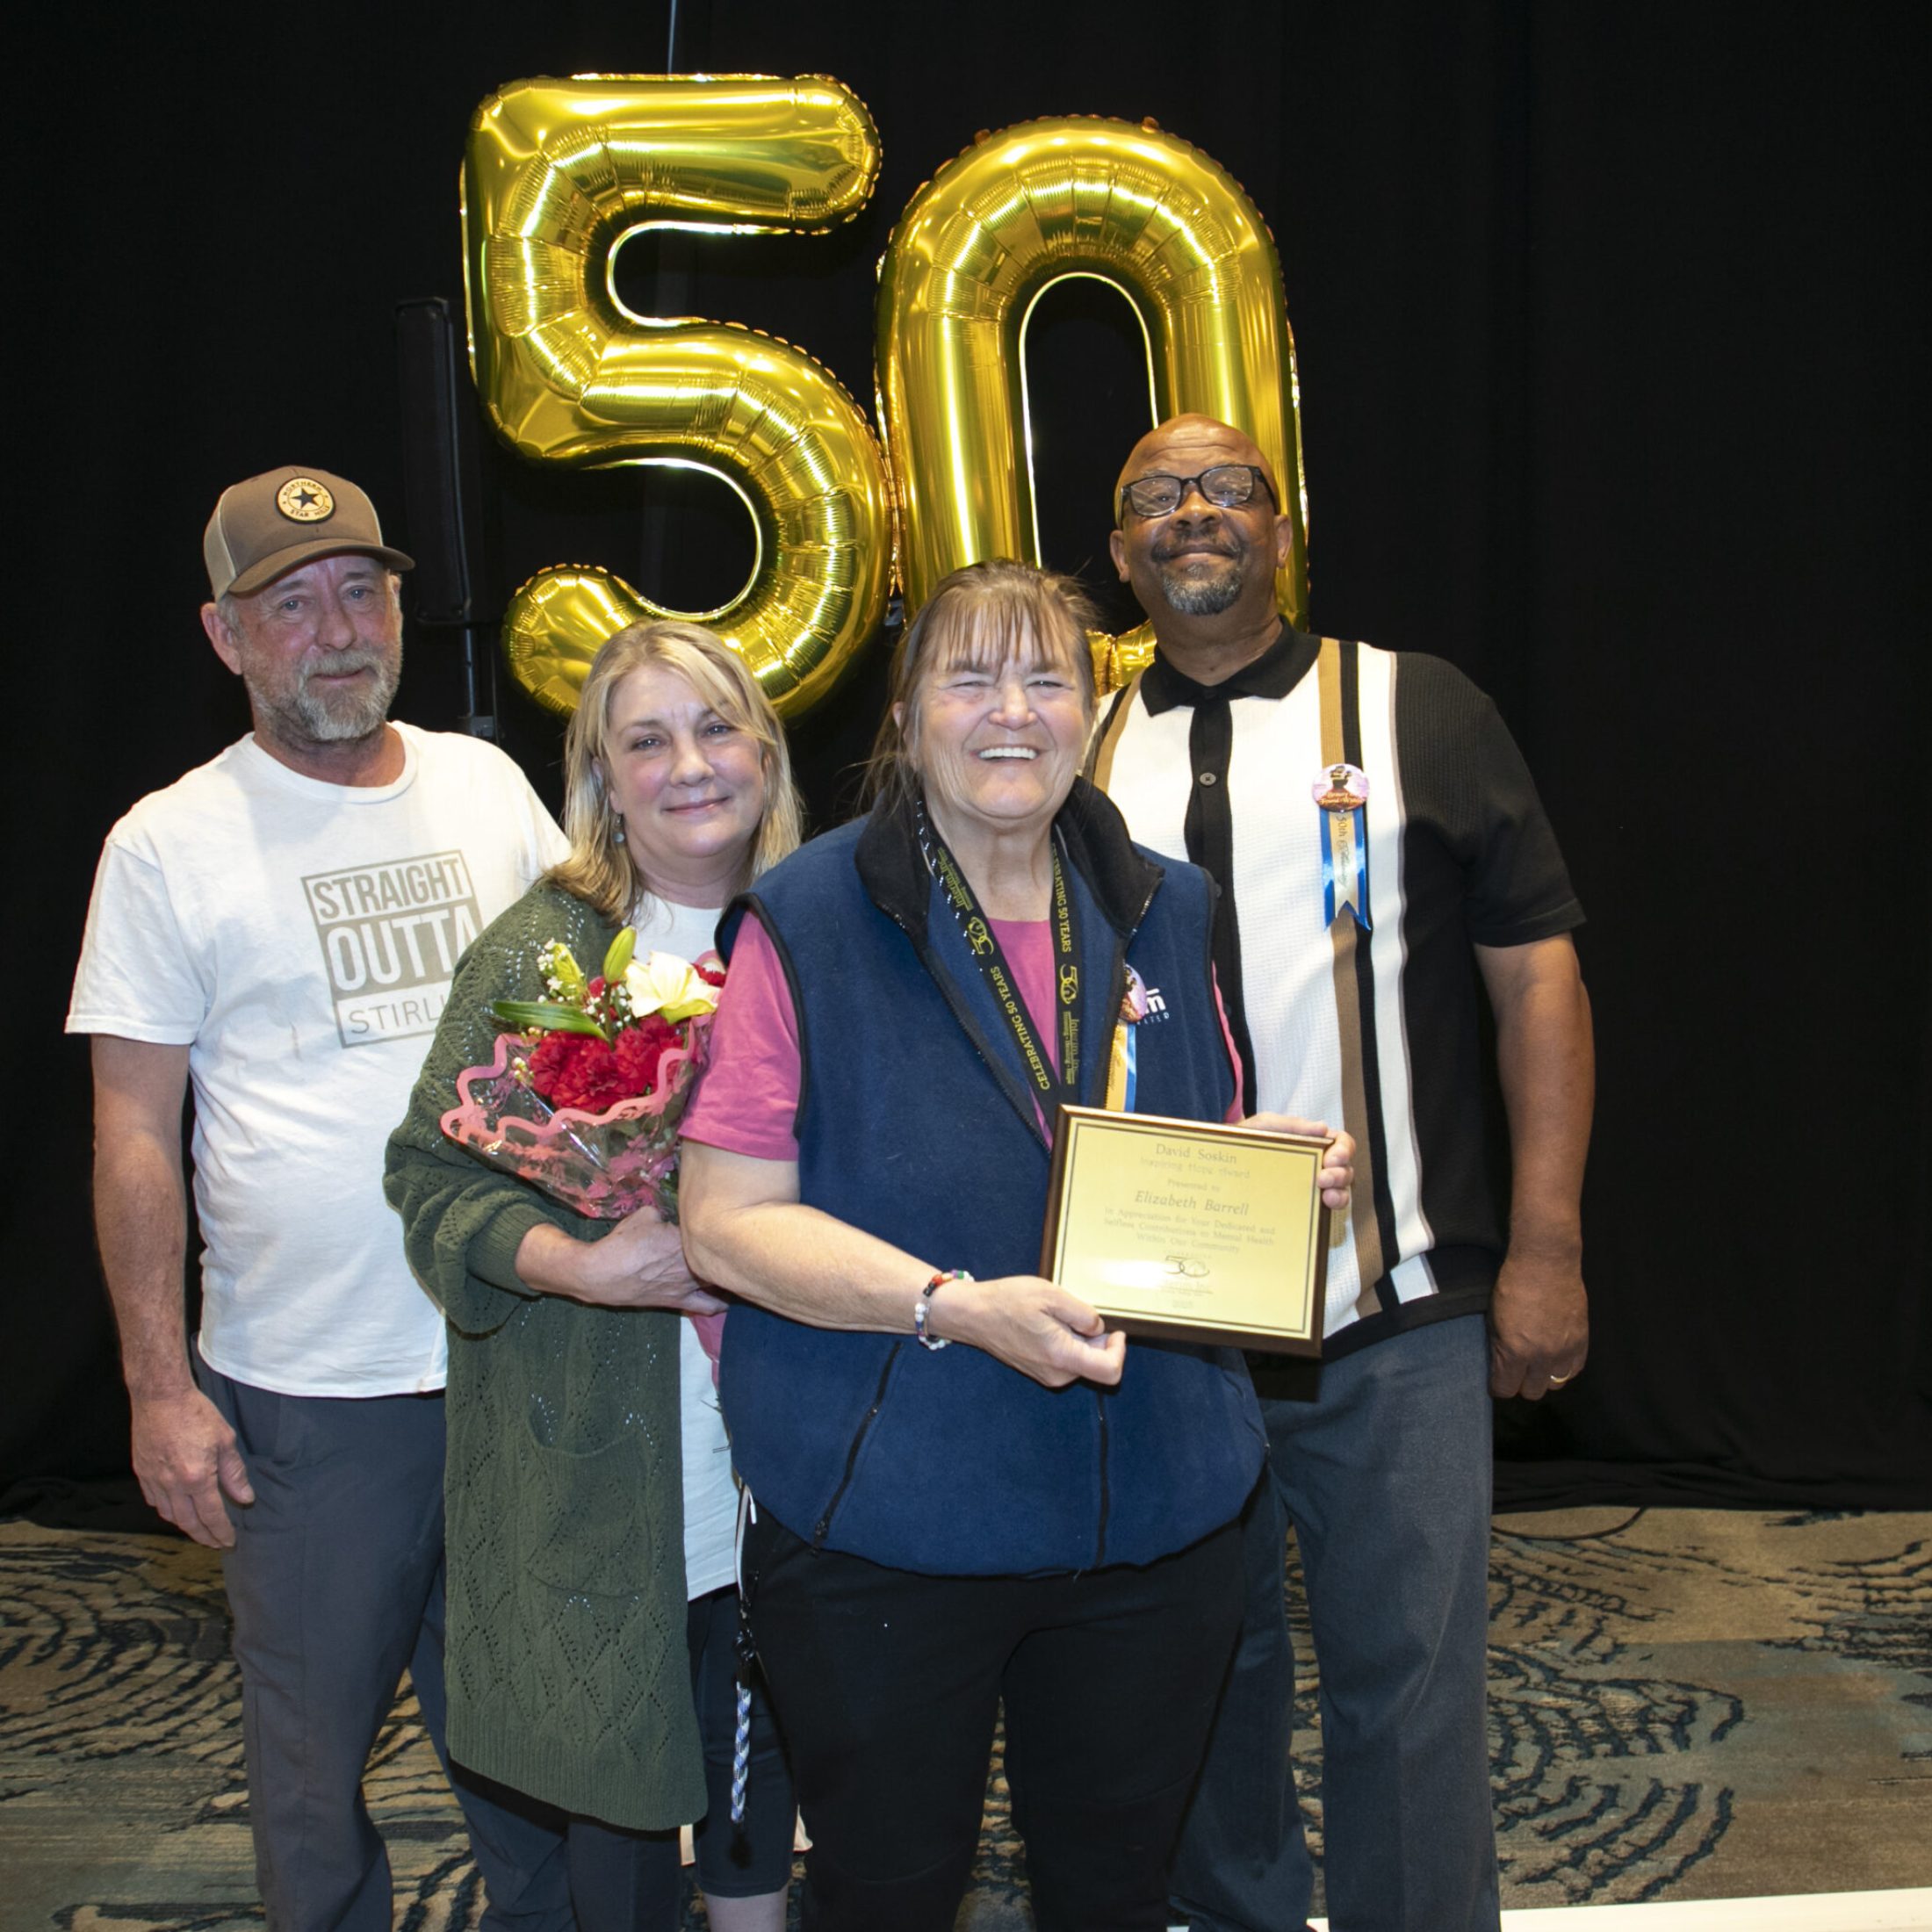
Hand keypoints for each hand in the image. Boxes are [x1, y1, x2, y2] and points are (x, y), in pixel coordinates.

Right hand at [129, 1387, 253, 1547]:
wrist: (160, 1397)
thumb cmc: (196, 1413)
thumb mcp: (224, 1440)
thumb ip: (234, 1473)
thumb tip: (245, 1498)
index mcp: (197, 1477)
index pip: (211, 1515)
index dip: (221, 1531)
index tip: (229, 1541)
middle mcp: (172, 1484)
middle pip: (188, 1522)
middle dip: (203, 1536)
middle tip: (215, 1543)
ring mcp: (153, 1480)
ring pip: (169, 1514)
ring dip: (185, 1526)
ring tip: (199, 1529)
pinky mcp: (141, 1472)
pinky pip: (154, 1501)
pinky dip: (166, 1510)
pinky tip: (175, 1510)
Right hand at [517, 1213, 728, 1313]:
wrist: (601, 1275)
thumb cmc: (622, 1242)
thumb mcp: (644, 1214)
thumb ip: (666, 1211)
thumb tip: (676, 1211)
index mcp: (687, 1239)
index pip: (715, 1228)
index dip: (721, 1221)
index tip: (728, 1214)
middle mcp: (694, 1263)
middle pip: (724, 1255)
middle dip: (734, 1247)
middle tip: (742, 1239)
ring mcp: (689, 1285)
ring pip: (721, 1281)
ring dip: (729, 1273)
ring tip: (738, 1266)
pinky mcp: (680, 1301)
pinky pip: (708, 1306)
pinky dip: (721, 1302)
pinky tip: (729, 1296)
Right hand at [939, 1276, 1126, 1388]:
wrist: (972, 1315)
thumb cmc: (1008, 1302)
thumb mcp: (1051, 1295)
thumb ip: (1083, 1314)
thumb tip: (1098, 1329)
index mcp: (1062, 1357)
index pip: (1111, 1371)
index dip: (1120, 1351)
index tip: (1115, 1330)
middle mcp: (1057, 1374)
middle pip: (1096, 1364)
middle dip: (1096, 1340)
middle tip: (1076, 1313)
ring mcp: (1047, 1375)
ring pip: (1081, 1360)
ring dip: (1079, 1339)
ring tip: (1056, 1315)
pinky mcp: (1039, 1370)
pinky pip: (1065, 1359)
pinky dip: (1067, 1342)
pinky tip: (1048, 1323)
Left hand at [1244, 1114, 1354, 1212]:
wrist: (1224, 1161)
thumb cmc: (1247, 1138)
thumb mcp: (1264, 1125)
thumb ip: (1291, 1125)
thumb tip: (1323, 1128)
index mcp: (1314, 1142)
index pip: (1342, 1143)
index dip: (1344, 1150)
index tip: (1332, 1158)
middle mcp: (1319, 1164)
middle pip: (1346, 1170)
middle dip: (1341, 1174)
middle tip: (1323, 1178)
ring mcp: (1313, 1186)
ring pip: (1342, 1191)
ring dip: (1341, 1194)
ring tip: (1328, 1197)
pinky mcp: (1304, 1204)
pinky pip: (1325, 1208)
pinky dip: (1330, 1208)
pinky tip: (1320, 1208)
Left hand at [1488, 1244, 1587, 1398]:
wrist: (1546, 1263)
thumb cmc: (1512, 1286)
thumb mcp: (1494, 1319)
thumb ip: (1498, 1347)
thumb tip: (1501, 1367)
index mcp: (1515, 1351)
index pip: (1507, 1389)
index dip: (1499, 1387)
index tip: (1497, 1381)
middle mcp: (1542, 1357)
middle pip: (1533, 1392)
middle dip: (1521, 1384)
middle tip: (1517, 1371)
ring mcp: (1565, 1351)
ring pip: (1556, 1385)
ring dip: (1544, 1377)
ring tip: (1537, 1363)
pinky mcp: (1582, 1342)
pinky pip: (1574, 1370)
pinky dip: (1563, 1368)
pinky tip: (1555, 1357)